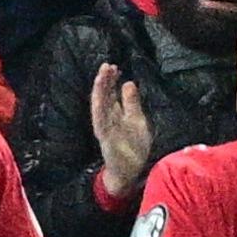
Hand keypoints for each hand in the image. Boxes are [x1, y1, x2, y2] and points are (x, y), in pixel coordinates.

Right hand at [89, 62, 152, 193]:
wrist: (131, 172)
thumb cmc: (134, 147)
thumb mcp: (137, 120)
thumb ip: (132, 103)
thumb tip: (128, 83)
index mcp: (115, 115)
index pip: (112, 94)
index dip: (112, 81)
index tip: (115, 68)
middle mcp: (108, 119)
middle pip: (104, 96)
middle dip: (105, 81)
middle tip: (107, 65)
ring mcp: (105, 128)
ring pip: (100, 105)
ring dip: (99, 91)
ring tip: (101, 75)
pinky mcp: (105, 137)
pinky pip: (100, 121)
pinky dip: (99, 109)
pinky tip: (99, 98)